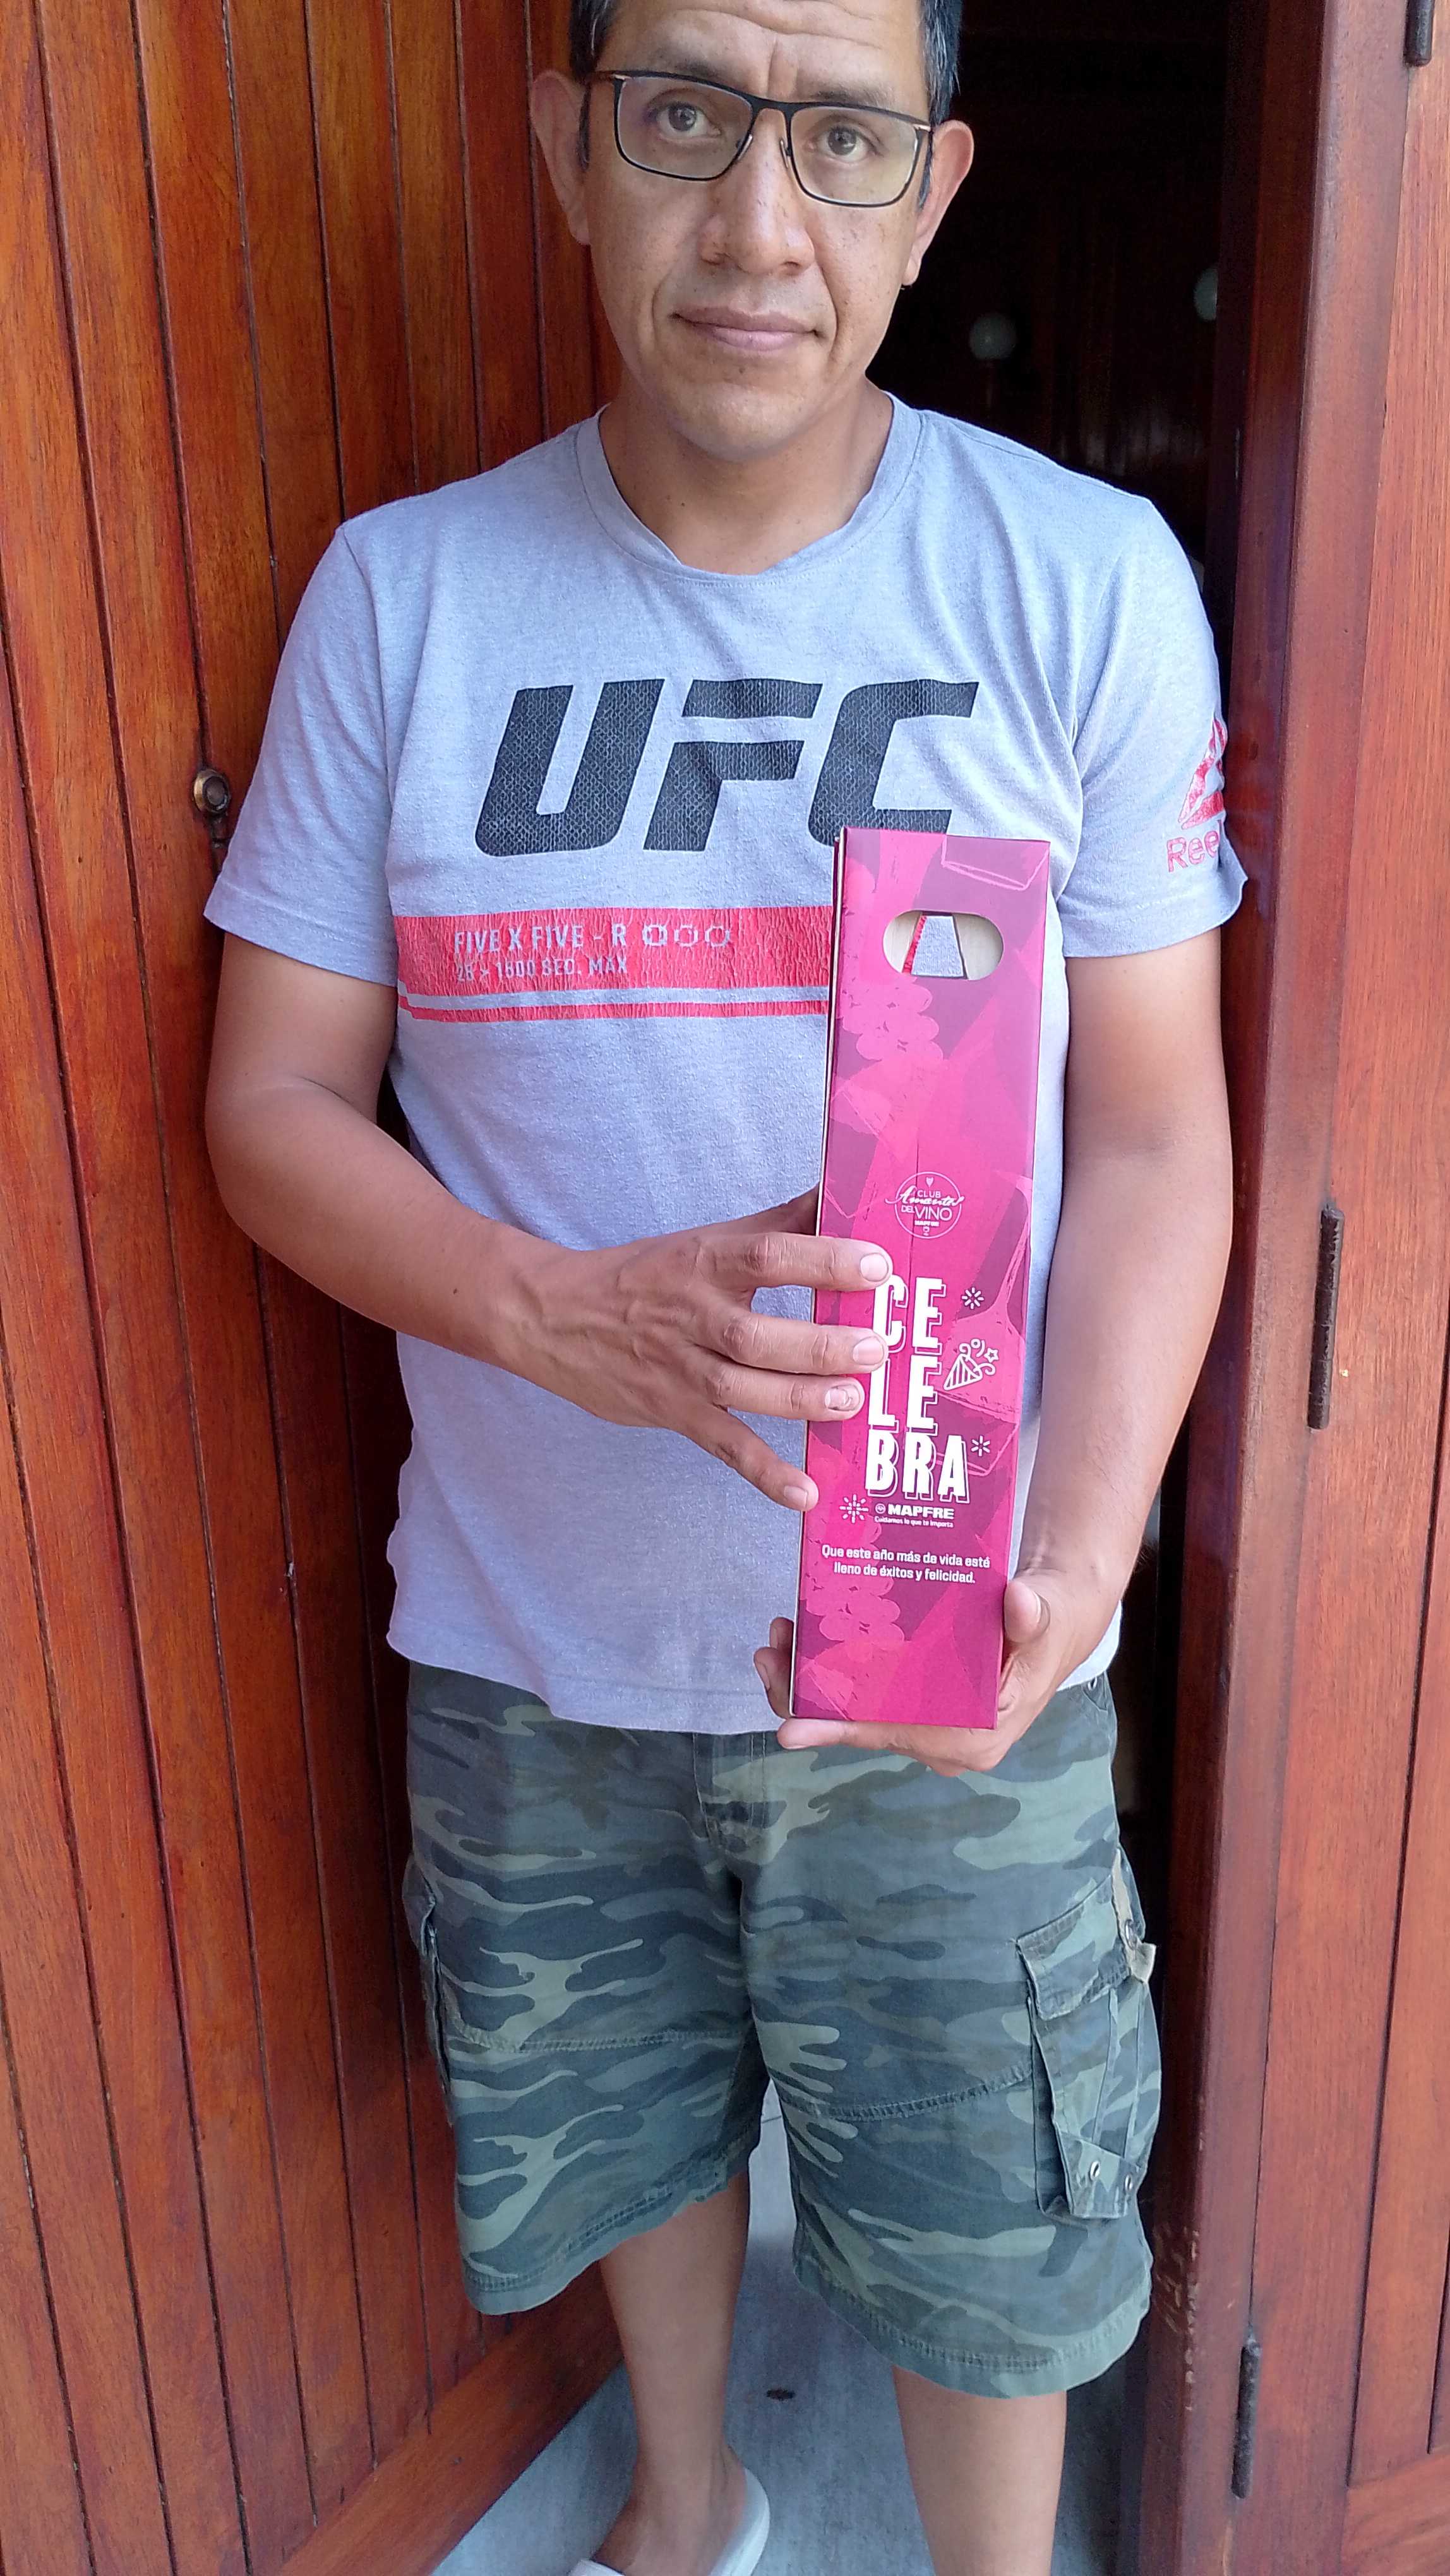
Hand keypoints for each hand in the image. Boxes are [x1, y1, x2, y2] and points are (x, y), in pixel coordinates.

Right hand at [504, 1189, 889, 1511]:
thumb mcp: (705, 1240)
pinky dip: (764, 1472)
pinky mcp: (672, 1411)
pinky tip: (805, 1493)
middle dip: (821, 1345)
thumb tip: (842, 1190)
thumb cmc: (645, 1275)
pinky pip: (724, 1445)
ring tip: (854, 1401)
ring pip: (744, 1389)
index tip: (877, 1268)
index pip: (768, 1257)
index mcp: (706, 1262)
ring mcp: (681, 1369)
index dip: (824, 1261)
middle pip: (758, 1335)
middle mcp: (693, 1316)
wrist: (552, 1316)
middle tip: (876, 1347)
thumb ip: (778, 1224)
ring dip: (802, 1399)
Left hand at [754, 1567, 1103, 1774]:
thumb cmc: (1047, 1620)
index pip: (892, 1735)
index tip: (788, 1729)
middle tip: (770, 1652)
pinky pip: (863, 1697)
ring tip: (779, 1636)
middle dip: (808, 1697)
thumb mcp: (1044, 1614)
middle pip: (860, 1728)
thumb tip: (1019, 1604)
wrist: (1051, 1616)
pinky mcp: (914, 1706)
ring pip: (854, 1713)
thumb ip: (1031, 1614)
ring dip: (811, 1681)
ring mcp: (926, 1727)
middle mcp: (944, 1744)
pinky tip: (804, 1637)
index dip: (838, 1729)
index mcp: (974, 1739)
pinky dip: (831, 1673)